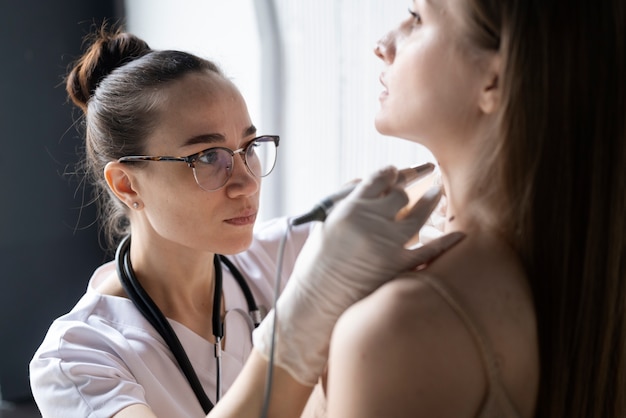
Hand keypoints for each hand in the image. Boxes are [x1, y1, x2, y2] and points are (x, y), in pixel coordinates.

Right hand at [253, 166, 464, 384]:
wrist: (315, 300)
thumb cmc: (316, 262)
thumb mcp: (325, 224)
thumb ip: (347, 203)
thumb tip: (370, 185)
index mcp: (348, 208)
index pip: (377, 179)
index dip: (390, 173)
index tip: (396, 171)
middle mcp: (369, 221)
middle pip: (399, 195)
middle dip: (408, 187)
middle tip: (418, 181)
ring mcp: (385, 243)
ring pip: (419, 214)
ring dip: (431, 200)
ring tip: (439, 191)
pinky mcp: (396, 266)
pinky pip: (429, 250)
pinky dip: (446, 242)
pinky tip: (459, 234)